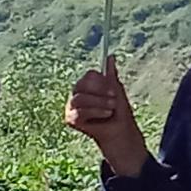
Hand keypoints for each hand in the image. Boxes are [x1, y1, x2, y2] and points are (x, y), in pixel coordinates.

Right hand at [66, 56, 148, 171]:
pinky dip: (94, 113)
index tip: (113, 90)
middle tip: (113, 101)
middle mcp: (77, 94)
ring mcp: (72, 107)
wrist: (120, 134)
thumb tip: (110, 56)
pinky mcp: (70, 119)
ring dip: (99, 104)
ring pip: (80, 98)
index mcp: (88, 86)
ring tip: (110, 110)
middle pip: (82, 84)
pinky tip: (103, 116)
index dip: (101, 82)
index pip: (89, 76)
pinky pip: (78, 112)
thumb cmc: (119, 114)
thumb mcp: (117, 92)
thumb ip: (111, 76)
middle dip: (100, 93)